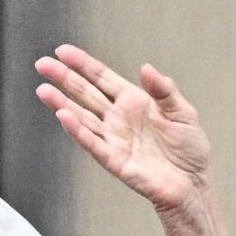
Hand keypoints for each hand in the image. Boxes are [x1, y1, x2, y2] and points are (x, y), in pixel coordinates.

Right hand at [35, 44, 212, 214]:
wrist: (194, 184)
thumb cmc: (189, 149)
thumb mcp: (183, 112)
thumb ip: (164, 90)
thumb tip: (146, 68)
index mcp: (133, 101)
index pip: (101, 78)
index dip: (82, 64)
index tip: (62, 51)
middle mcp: (118, 118)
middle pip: (85, 93)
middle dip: (64, 78)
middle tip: (42, 64)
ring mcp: (114, 139)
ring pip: (82, 117)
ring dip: (62, 104)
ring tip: (44, 90)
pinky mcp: (115, 161)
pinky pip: (93, 143)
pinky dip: (78, 131)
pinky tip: (64, 116)